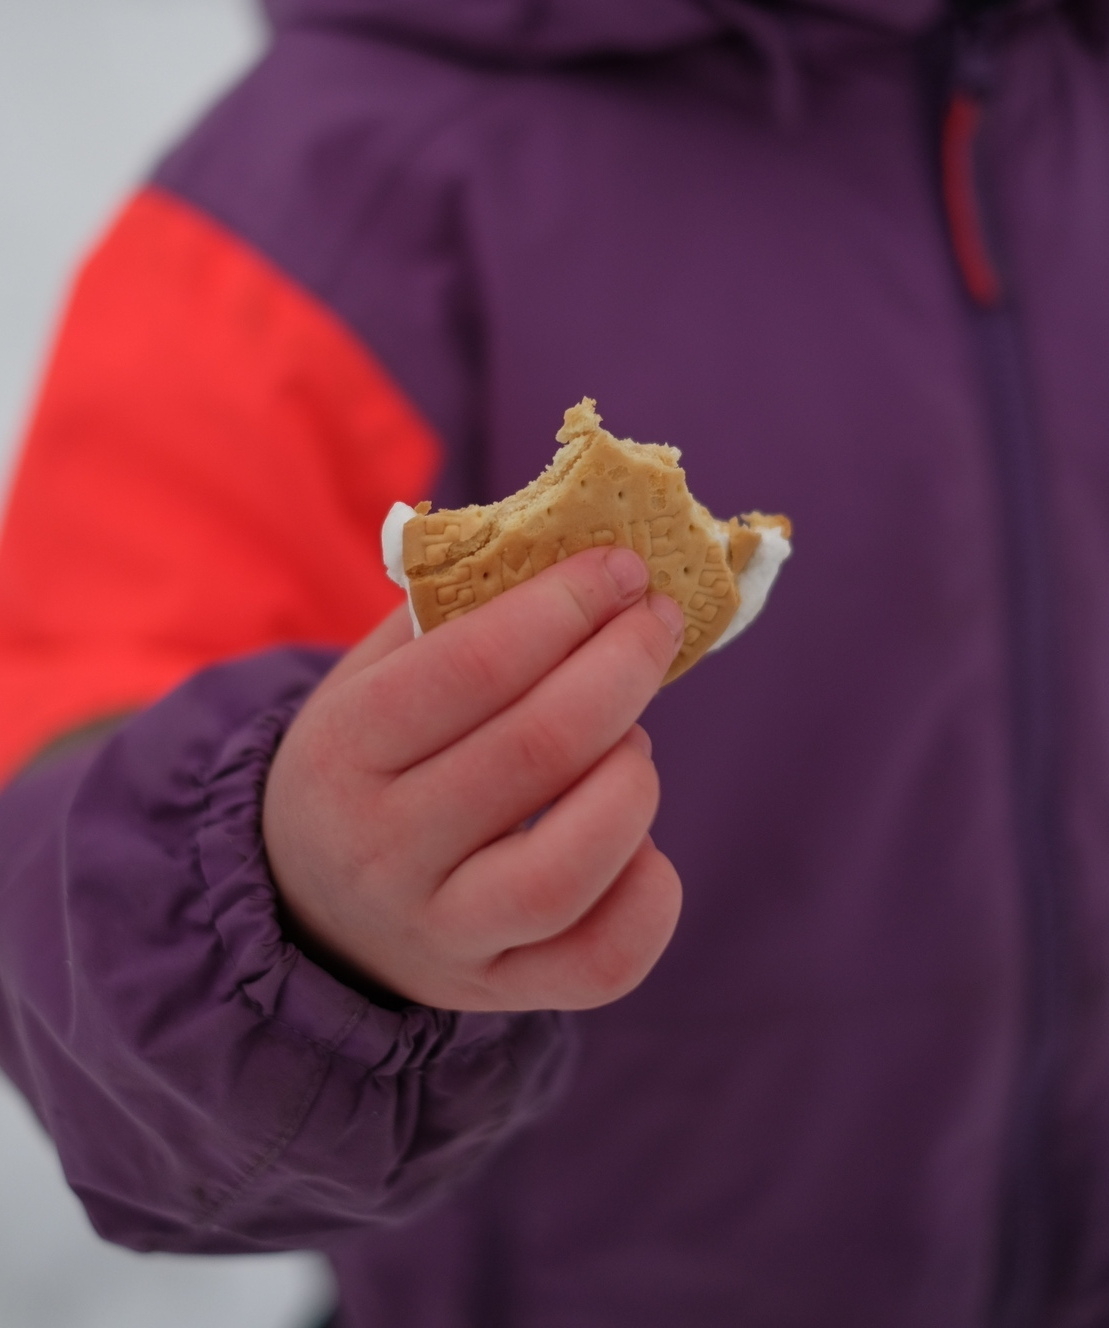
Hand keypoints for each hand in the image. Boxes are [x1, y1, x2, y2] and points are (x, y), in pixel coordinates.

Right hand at [262, 548, 684, 1011]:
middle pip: (538, 750)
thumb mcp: (371, 677)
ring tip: (633, 740)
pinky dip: (651, 891)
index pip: (474, 664)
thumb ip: (453, 612)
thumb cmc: (369, 760)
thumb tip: (572, 544)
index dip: (566, 605)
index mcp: (342, 750)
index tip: (623, 567)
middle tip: (657, 623)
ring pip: (570, 868)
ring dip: (631, 780)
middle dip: (623, 667)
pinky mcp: (499, 993)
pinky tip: (641, 840)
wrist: (313, 907)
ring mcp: (442, 936)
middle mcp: (383, 852)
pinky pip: (604, 961)